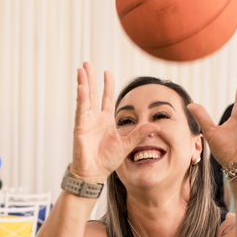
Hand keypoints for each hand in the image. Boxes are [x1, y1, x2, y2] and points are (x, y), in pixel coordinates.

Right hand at [70, 62, 160, 183]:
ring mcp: (86, 121)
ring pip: (84, 97)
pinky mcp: (80, 127)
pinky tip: (81, 87)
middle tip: (87, 63)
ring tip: (81, 68)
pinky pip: (81, 110)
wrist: (95, 173)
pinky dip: (81, 98)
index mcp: (106, 120)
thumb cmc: (108, 160)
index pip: (106, 97)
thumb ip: (140, 133)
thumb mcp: (128, 145)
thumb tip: (156, 125)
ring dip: (83, 82)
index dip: (107, 85)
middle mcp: (95, 118)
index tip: (107, 72)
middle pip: (92, 92)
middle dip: (90, 78)